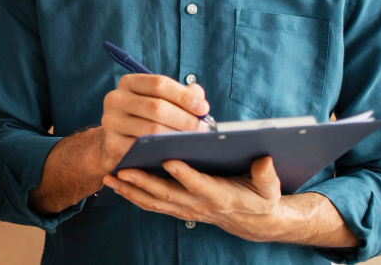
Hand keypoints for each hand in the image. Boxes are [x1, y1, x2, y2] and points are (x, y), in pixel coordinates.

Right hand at [98, 74, 210, 174]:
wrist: (116, 142)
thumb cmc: (145, 118)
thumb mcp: (159, 100)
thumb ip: (180, 96)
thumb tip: (199, 98)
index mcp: (129, 83)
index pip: (159, 84)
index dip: (183, 96)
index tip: (203, 108)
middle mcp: (116, 99)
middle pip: (156, 107)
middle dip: (184, 119)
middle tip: (203, 129)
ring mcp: (111, 122)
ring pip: (151, 130)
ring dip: (177, 137)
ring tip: (194, 142)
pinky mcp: (112, 144)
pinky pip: (142, 149)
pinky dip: (163, 151)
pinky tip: (176, 154)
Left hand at [104, 156, 283, 241]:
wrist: (252, 221)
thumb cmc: (260, 198)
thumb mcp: (270, 188)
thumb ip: (267, 175)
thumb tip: (265, 160)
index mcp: (221, 196)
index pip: (200, 185)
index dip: (185, 175)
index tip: (169, 159)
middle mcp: (199, 205)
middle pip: (168, 194)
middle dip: (144, 182)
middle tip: (125, 168)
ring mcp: (185, 209)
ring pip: (154, 201)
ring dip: (130, 190)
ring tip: (110, 177)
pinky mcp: (177, 209)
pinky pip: (151, 204)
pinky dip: (132, 195)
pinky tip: (116, 184)